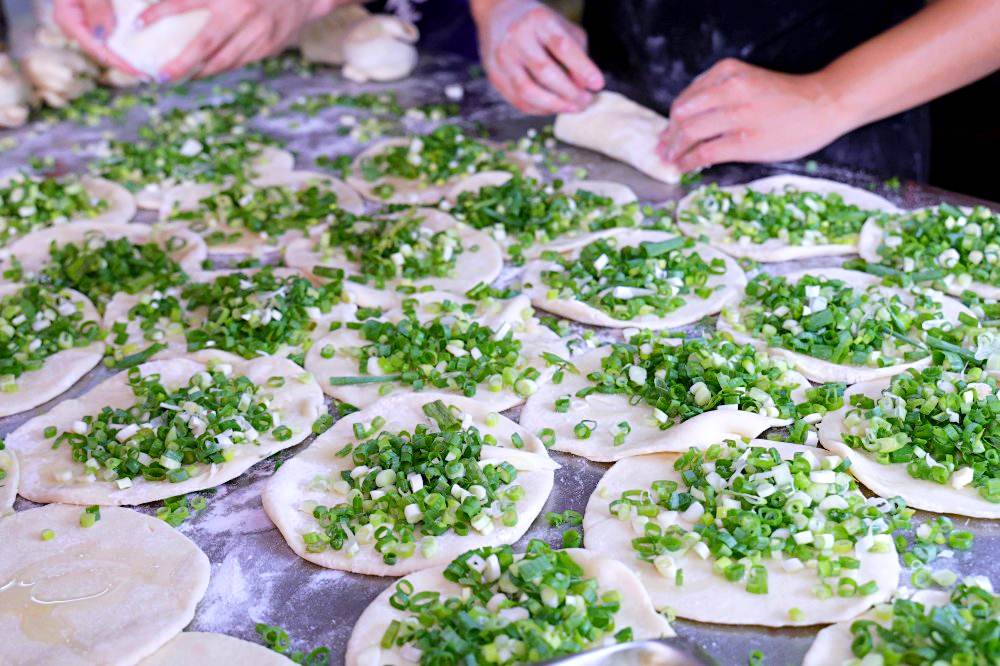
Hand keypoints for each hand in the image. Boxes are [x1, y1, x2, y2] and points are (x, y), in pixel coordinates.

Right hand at [52, 0, 142, 75]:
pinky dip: (120, 41)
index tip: (140, 73)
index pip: (97, 49)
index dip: (120, 64)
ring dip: (124, 54)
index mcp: (68, 19)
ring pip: (104, 44)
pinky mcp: (87, 18)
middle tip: (148, 74)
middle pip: (101, 51)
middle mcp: (71, 25)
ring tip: (144, 66)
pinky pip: (106, 34)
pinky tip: (136, 48)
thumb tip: (104, 38)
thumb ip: (97, 9)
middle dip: (123, 62)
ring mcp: (78, 22)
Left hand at [138, 0, 328, 80]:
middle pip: (205, 45)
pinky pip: (240, 61)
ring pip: (224, 60)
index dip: (158, 13)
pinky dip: (221, 67)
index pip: (185, 3)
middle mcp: (243, 12)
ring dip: (199, 72)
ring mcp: (259, 32)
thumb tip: (168, 2)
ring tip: (179, 78)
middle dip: (180, 64)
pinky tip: (205, 71)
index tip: (135, 24)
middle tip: (159, 76)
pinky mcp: (270, 46)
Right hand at [473, 0, 603, 113]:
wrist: (498, 14)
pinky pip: (518, 100)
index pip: (562, 46)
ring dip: (554, 105)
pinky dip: (539, 109)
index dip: (582, 68)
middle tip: (586, 101)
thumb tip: (583, 86)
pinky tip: (553, 108)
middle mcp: (517, 37)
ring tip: (572, 108)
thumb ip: (577, 53)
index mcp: (538, 20)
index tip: (598, 85)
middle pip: (545, 72)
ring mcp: (502, 57)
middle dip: (569, 92)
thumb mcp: (562, 27)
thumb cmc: (538, 24)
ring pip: (528, 91)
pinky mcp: (494, 75)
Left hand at [657, 58, 850, 171]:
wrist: (824, 105)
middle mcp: (729, 89)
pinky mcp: (744, 141)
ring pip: (689, 134)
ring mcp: (737, 115)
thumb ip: (719, 93)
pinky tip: (684, 168)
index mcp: (727, 72)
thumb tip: (687, 119)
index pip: (686, 98)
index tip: (666, 131)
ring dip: (674, 150)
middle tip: (662, 149)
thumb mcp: (748, 81)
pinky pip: (704, 153)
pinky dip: (688, 162)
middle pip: (682, 115)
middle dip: (668, 135)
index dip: (671, 119)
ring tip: (669, 159)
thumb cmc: (786, 97)